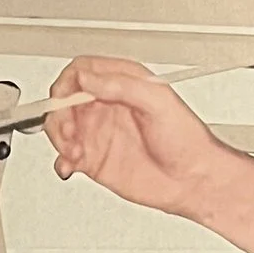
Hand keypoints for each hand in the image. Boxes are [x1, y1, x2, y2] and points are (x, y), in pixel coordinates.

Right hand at [48, 57, 233, 218]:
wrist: (194, 180)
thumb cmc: (187, 139)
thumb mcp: (159, 102)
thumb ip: (121, 86)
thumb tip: (88, 79)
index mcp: (123, 84)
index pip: (82, 72)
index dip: (68, 83)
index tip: (67, 99)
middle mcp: (108, 106)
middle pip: (65, 99)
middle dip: (60, 113)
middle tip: (71, 130)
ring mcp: (100, 133)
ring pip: (61, 127)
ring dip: (59, 138)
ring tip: (73, 151)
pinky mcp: (96, 159)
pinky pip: (66, 156)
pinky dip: (61, 161)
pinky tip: (70, 165)